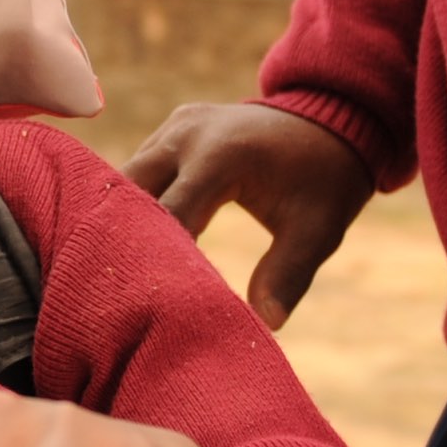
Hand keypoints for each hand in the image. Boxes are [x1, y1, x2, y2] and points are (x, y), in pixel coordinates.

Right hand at [124, 103, 373, 325]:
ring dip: (124, 218)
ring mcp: (177, 124)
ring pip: (128, 177)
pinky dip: (136, 201)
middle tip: (115, 286)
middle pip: (131, 191)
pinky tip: (132, 240)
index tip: (141, 298)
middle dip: (122, 237)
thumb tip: (265, 325)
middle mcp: (189, 133)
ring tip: (117, 268)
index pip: (168, 214)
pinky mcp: (174, 126)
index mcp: (222, 156)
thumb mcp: (317, 231)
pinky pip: (142, 166)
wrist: (331, 120)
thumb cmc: (325, 182)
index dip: (153, 257)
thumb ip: (288, 276)